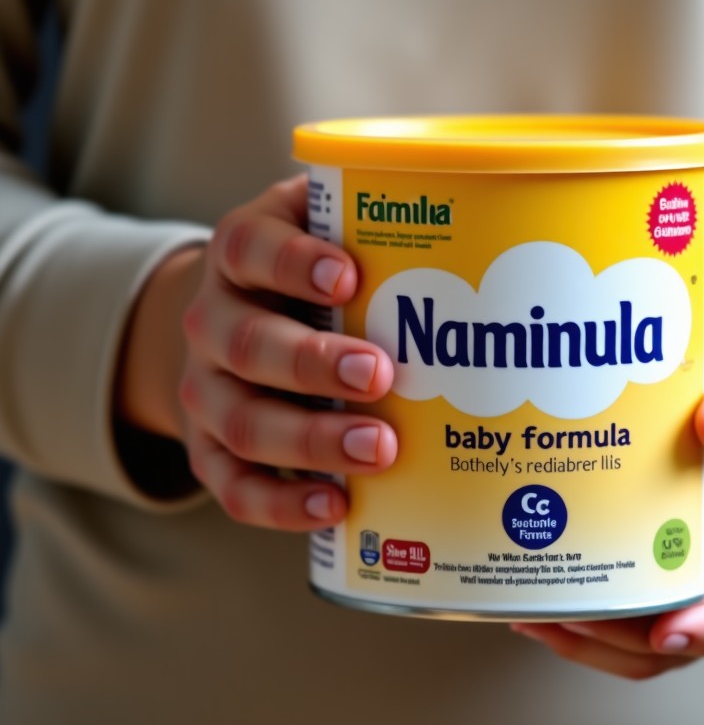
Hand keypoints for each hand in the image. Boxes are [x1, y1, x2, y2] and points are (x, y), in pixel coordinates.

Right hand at [118, 174, 396, 528]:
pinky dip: (281, 503)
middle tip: (380, 374)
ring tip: (378, 449)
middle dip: (313, 364)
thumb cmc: (307, 280)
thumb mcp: (325, 232)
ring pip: (243, 421)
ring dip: (310, 440)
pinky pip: (233, 486)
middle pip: (246, 343)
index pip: (248, 248)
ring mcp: (206, 391)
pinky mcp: (211, 449)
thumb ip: (371, 223)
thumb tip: (476, 218)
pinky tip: (335, 505)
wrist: (237, 326)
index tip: (349, 276)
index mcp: (239, 257)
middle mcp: (212, 322)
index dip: (291, 262)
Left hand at [510, 282, 703, 678]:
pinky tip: (537, 574)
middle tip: (557, 614)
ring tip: (529, 611)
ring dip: (590, 632)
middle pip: (685, 633)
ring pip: (646, 625)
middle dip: (620, 640)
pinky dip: (584, 590)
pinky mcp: (660, 524)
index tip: (667, 631)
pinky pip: (625, 580)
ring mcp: (696, 545)